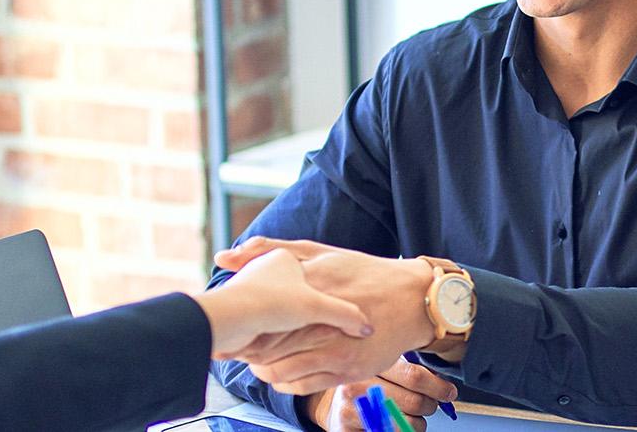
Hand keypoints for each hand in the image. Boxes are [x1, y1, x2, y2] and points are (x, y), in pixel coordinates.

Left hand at [216, 238, 439, 390]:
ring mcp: (335, 349)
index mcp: (311, 286)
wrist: (413, 299)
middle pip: (265, 347)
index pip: (260, 313)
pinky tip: (282, 372)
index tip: (234, 321)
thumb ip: (271, 250)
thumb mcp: (320, 251)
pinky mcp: (346, 371)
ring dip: (262, 369)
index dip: (240, 323)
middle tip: (238, 345)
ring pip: (280, 372)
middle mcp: (322, 320)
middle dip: (246, 349)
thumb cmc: (363, 272)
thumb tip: (223, 257)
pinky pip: (302, 386)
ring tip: (258, 360)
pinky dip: (284, 383)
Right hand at [299, 361, 458, 431]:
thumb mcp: (385, 366)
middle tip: (430, 404)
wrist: (334, 403)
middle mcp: (358, 384)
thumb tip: (444, 384)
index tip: (449, 392)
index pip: (415, 376)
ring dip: (418, 423)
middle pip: (415, 402)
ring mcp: (351, 409)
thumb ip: (409, 369)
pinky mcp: (347, 429)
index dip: (439, 387)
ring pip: (409, 424)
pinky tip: (395, 424)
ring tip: (409, 415)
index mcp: (371, 363)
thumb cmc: (366, 383)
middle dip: (431, 406)